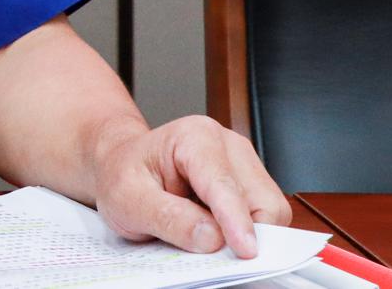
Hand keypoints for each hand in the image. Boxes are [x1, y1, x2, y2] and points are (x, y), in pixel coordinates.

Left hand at [91, 115, 290, 258]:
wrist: (120, 165)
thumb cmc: (123, 175)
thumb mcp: (127, 199)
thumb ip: (168, 218)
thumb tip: (212, 239)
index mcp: (195, 137)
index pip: (224, 184)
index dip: (236, 220)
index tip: (245, 249)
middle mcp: (228, 145)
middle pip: (262, 200)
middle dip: (248, 232)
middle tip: (218, 255)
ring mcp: (243, 164)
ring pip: (270, 210)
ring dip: (247, 232)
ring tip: (204, 234)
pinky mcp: (249, 184)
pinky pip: (264, 216)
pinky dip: (245, 231)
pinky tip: (214, 230)